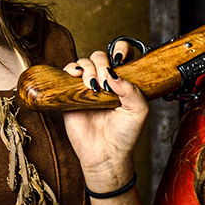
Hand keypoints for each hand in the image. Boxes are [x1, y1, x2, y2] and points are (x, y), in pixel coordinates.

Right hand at [61, 44, 148, 191]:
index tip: (119, 56)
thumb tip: (114, 74)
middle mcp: (105, 82)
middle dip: (101, 64)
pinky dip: (70, 69)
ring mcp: (87, 88)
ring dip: (87, 68)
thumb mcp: (138, 112)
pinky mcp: (71, 96)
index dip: (120, 49)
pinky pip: (66, 74)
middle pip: (99, 57)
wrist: (106, 155)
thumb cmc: (125, 135)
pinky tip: (76, 77)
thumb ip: (132, 91)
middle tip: (105, 82)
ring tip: (93, 85)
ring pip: (83, 62)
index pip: (121, 56)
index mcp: (123, 82)